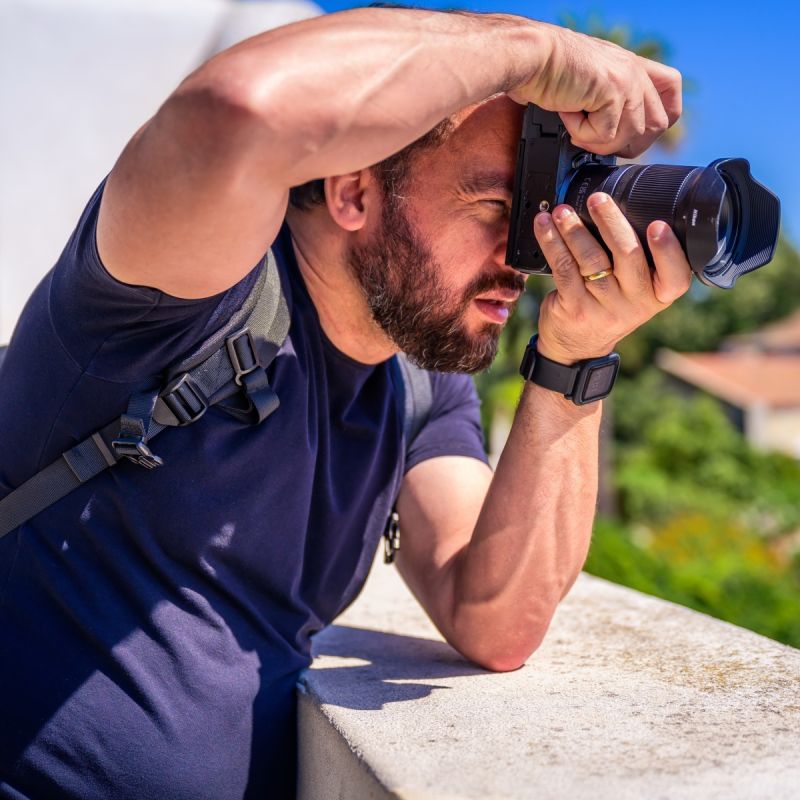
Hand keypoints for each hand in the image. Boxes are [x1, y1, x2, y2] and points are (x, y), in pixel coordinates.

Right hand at [508, 23, 680, 157]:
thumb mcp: (589, 85)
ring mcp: (627, 80)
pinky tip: (568, 114)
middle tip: (597, 139)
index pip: (670, 95)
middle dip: (628, 144)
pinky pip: (605, 135)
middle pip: (658, 124)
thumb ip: (609, 102)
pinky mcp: (613, 91)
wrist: (531, 57)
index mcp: (633, 67)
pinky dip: (582, 134)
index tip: (632, 133)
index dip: (659, 122)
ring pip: (632, 135)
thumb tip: (615, 139)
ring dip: (600, 141)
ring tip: (576, 126)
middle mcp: (635, 71)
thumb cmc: (548, 71)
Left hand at [532, 193, 691, 363]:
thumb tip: (619, 206)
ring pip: (590, 259)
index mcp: (658, 295)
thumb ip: (639, 260)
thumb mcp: (635, 290)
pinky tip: (545, 225)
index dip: (668, 251)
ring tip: (563, 210)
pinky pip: (563, 268)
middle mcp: (635, 303)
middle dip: (611, 222)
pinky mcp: (575, 308)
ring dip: (574, 229)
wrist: (577, 345)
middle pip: (628, 256)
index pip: (675, 277)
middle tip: (598, 199)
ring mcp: (604, 308)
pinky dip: (552, 242)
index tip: (658, 225)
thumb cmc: (609, 304)